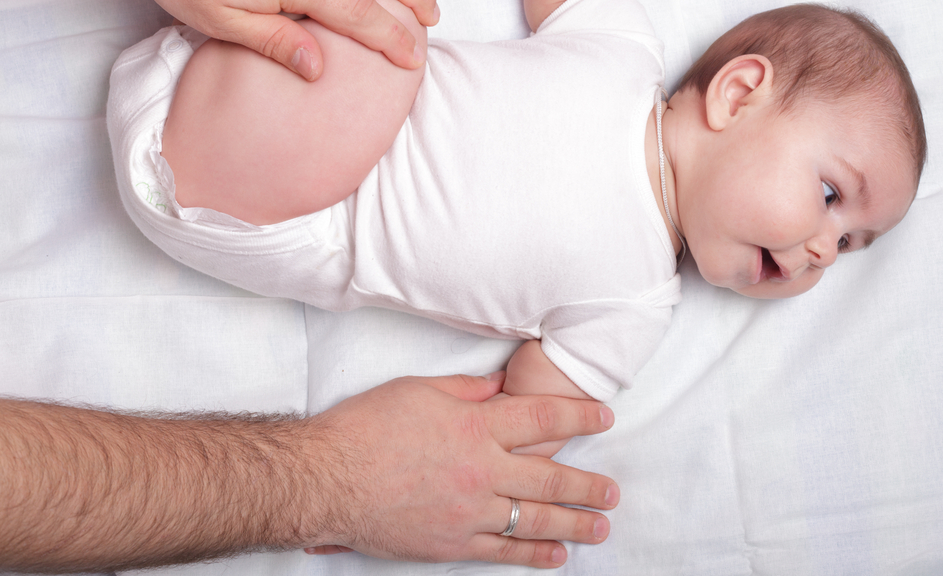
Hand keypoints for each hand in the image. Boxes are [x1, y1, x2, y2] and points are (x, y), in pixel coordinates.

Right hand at [299, 373, 618, 567]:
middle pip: (549, 478)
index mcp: (475, 426)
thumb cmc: (367, 427)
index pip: (542, 420)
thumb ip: (466, 390)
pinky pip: (502, 551)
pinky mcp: (451, 543)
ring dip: (572, 524)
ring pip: (533, 520)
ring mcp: (469, 511)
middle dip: (587, 485)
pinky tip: (555, 557)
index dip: (579, 418)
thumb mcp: (419, 390)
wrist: (326, 478)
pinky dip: (531, 556)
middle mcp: (481, 470)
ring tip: (600, 527)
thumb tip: (499, 387)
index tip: (605, 418)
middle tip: (613, 491)